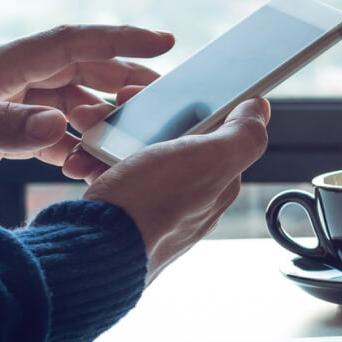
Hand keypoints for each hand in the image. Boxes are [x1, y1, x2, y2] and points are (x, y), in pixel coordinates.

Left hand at [0, 25, 173, 201]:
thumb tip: (59, 121)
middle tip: (162, 97)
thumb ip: (0, 132)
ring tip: (127, 133)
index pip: (66, 43)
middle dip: (118, 77)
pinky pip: (32, 121)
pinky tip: (79, 157)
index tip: (164, 41)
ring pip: (54, 94)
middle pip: (69, 66)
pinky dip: (60, 136)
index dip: (118, 40)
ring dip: (92, 110)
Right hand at [76, 97, 270, 280]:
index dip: (189, 102)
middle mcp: (190, 196)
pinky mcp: (123, 214)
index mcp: (217, 181)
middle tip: (114, 106)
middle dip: (139, 117)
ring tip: (89, 129)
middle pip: (170, 138)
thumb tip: (259, 111)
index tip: (159, 91)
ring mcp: (154, 206)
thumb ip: (243, 136)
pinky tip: (81, 161)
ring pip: (134, 154)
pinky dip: (93, 163)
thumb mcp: (209, 160)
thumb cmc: (152, 205)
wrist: (96, 250)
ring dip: (109, 136)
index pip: (213, 129)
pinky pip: (109, 177)